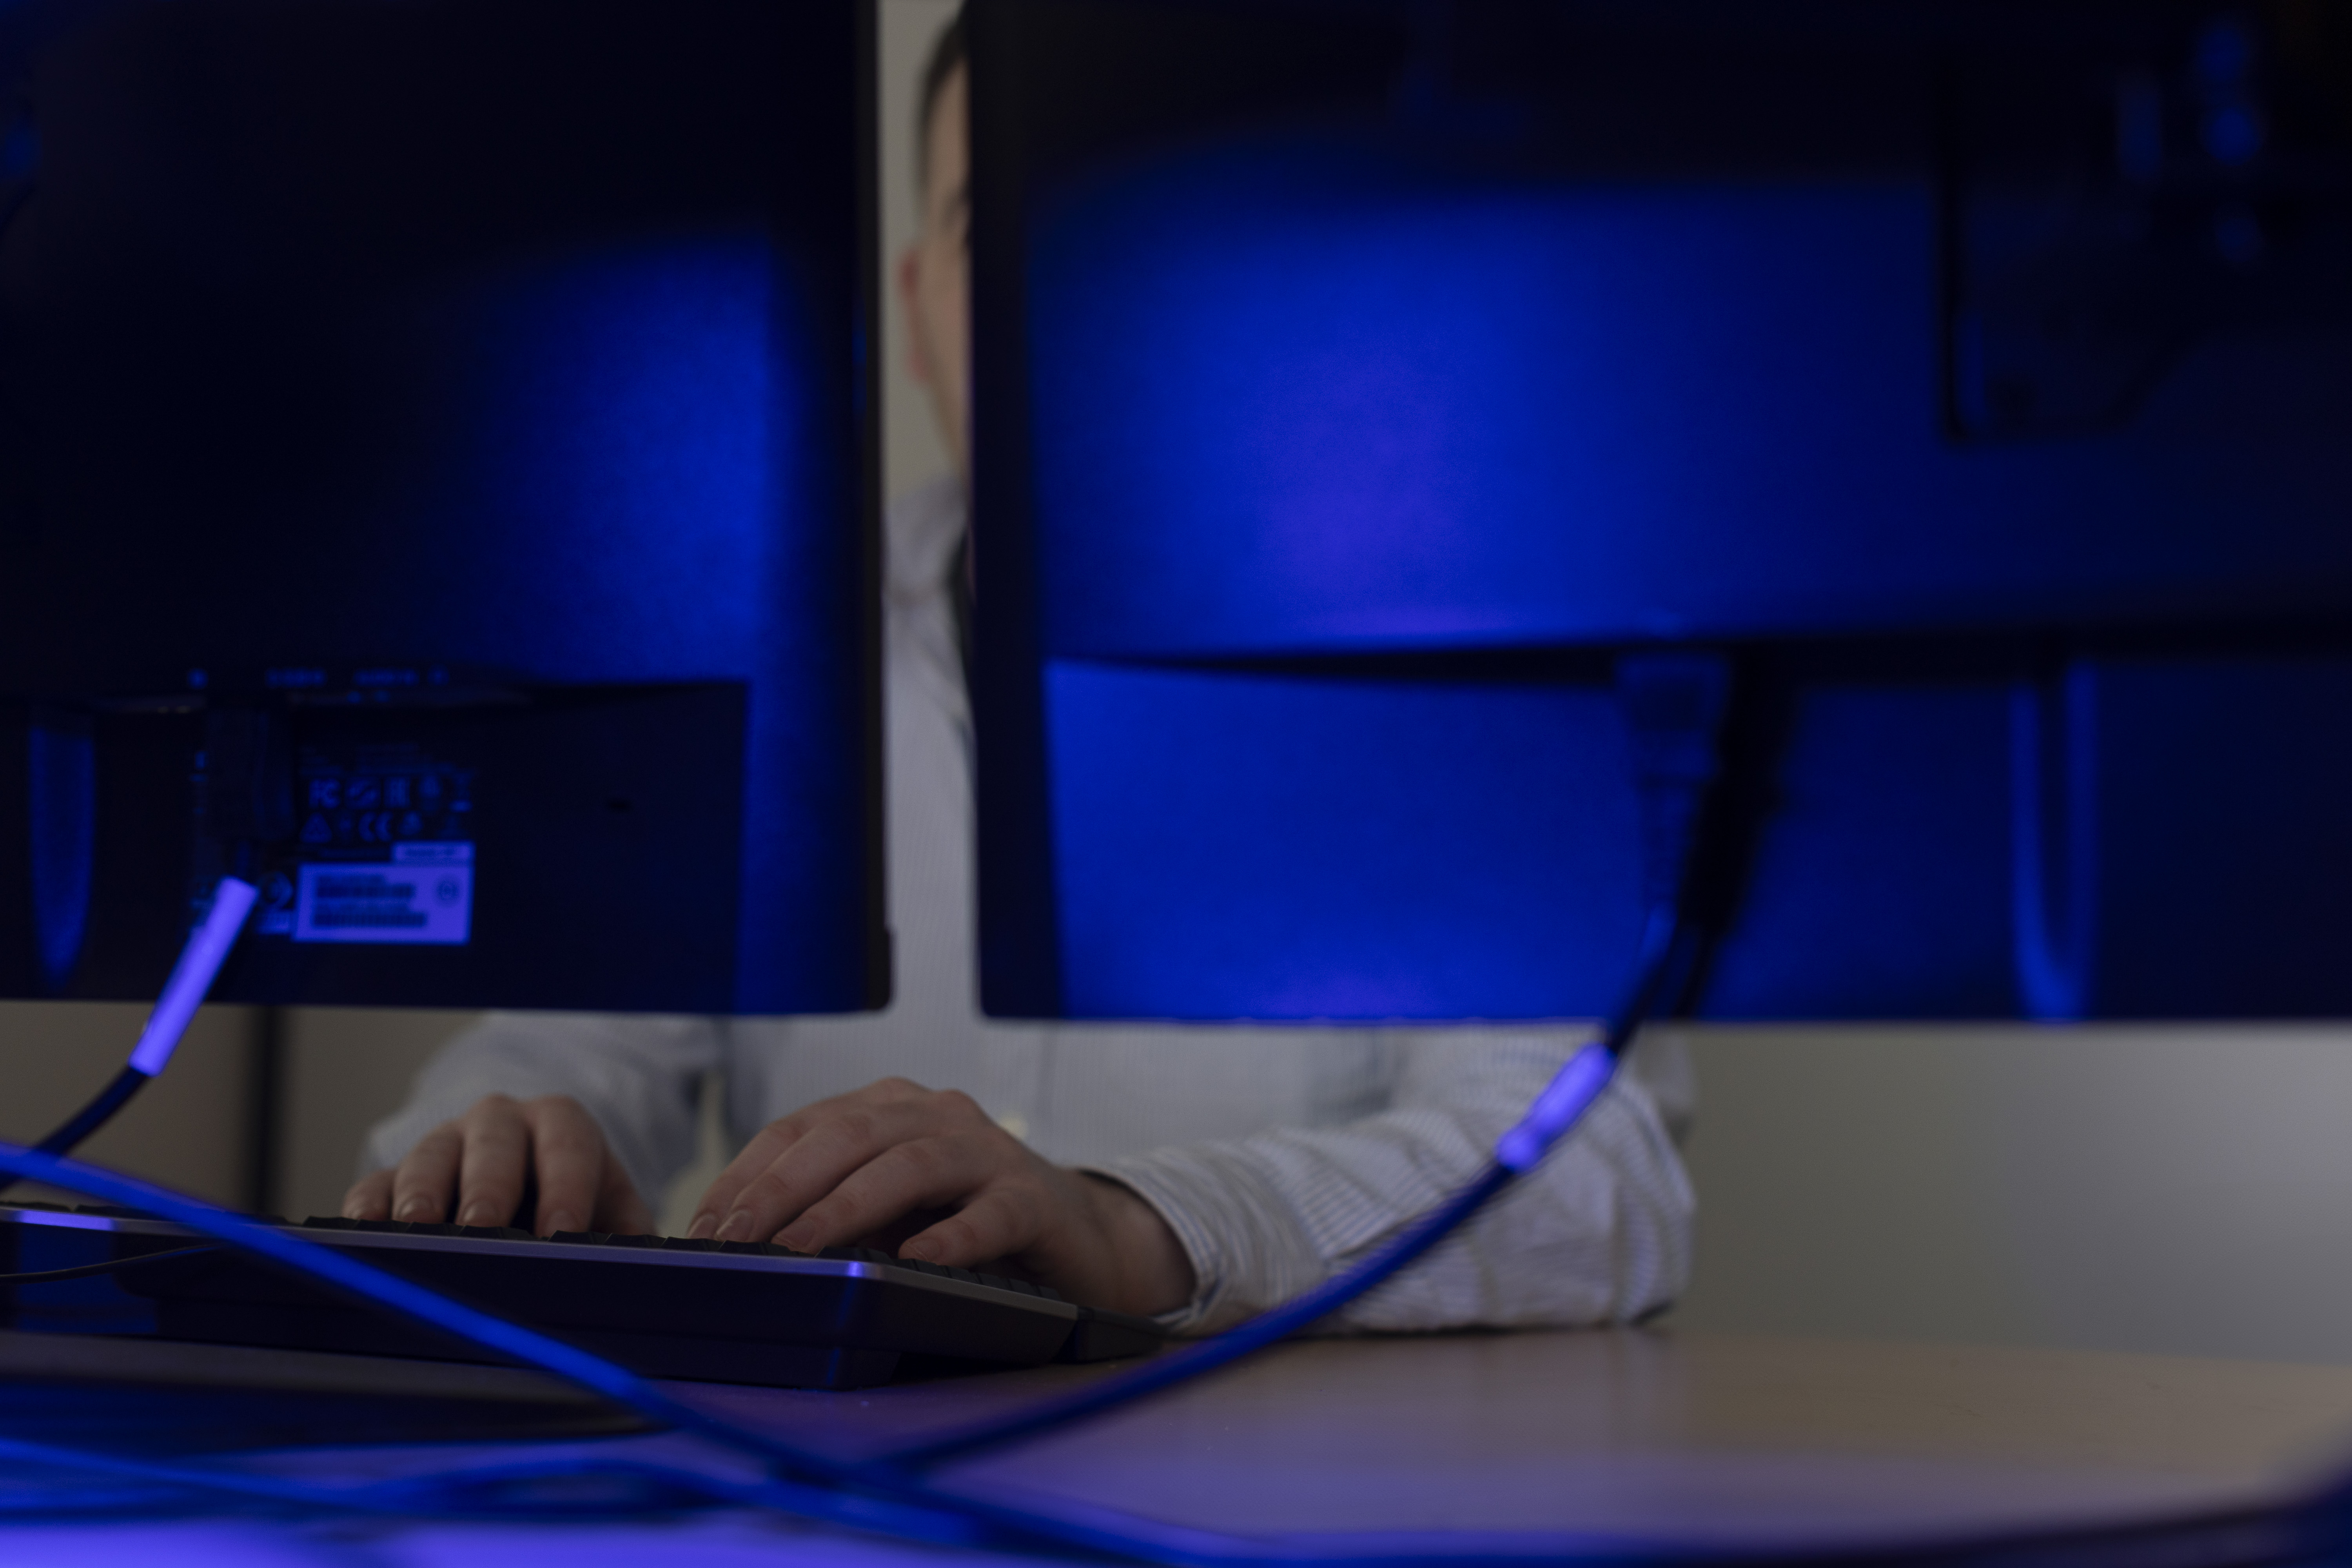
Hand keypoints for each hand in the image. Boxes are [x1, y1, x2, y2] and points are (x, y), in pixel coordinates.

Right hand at [342, 1094, 654, 1237]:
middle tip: (483, 1226)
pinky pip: (376, 1182)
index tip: (562, 1231)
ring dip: (424, 1190)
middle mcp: (500, 1124)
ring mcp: (444, 1145)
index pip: (568, 1144)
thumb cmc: (571, 1204)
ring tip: (419, 1225)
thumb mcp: (609, 1210)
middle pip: (494, 1142)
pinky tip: (365, 1230)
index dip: (566, 1186)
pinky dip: (369, 1204)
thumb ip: (627, 1235)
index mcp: (561, 1125)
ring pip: (430, 1155)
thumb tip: (650, 1275)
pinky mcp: (395, 1175)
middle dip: (490, 1184)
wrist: (521, 1186)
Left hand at [688, 1077, 1194, 1317]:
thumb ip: (828, 1215)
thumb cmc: (962, 1222)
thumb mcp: (885, 1213)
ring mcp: (989, 1152)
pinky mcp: (1035, 1199)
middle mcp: (934, 1115)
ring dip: (847, 1207)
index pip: (799, 1128)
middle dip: (782, 1187)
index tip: (703, 1227)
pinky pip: (991, 1213)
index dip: (746, 1174)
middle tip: (736, 1240)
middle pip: (847, 1137)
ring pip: (910, 1164)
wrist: (1079, 1237)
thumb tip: (740, 1250)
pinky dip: (952, 1234)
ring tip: (802, 1247)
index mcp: (887, 1110)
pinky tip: (919, 1257)